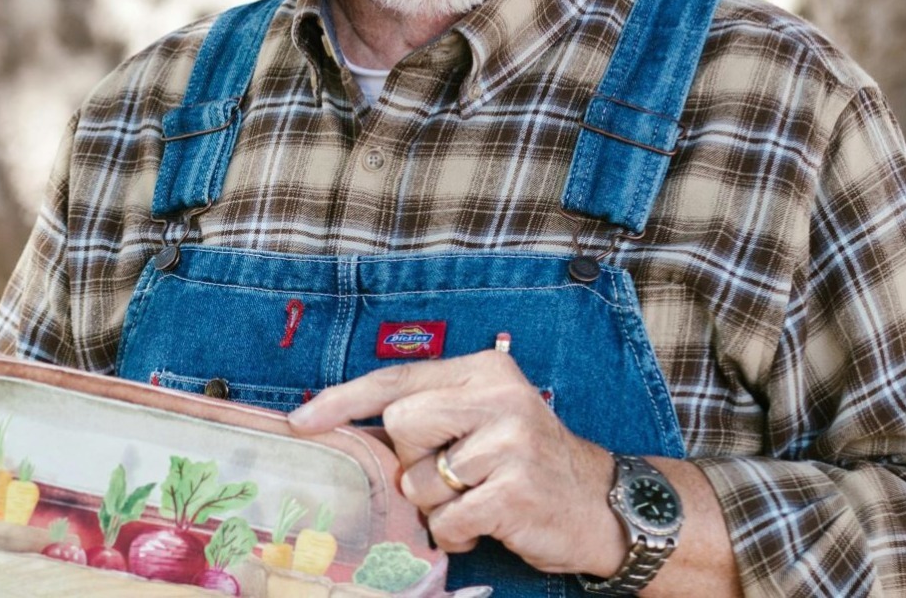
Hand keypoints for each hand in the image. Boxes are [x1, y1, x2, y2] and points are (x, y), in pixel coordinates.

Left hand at [286, 350, 624, 576]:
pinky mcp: (515, 490)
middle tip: (455, 474)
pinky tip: (488, 523)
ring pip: (420, 481)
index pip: (397, 379)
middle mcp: (498, 397)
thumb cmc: (527, 463)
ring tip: (477, 499)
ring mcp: (510, 443)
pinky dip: (459, 534)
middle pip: (402, 426)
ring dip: (438, 505)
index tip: (303, 419)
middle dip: (414, 461)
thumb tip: (347, 426)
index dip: (344, 400)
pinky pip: (448, 521)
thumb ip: (429, 414)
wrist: (601, 503)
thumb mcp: (485, 419)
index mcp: (484, 371)